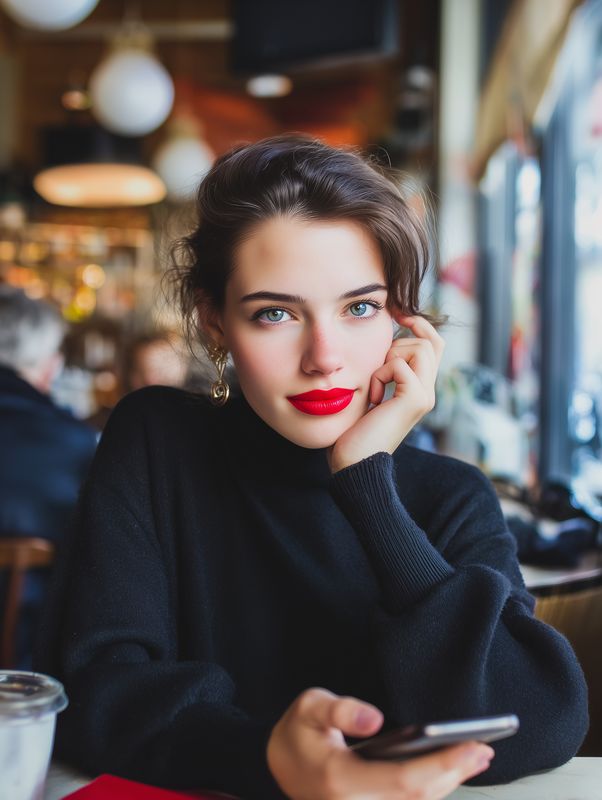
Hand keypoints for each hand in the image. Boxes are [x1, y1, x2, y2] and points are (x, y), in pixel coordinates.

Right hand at [266, 688, 492, 799]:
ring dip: (449, 783)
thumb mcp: (309, 707)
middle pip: (418, 799)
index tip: (473, 745)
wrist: (276, 767)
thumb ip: (339, 709)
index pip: (404, 780)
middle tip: (484, 749)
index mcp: (341, 781)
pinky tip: (452, 770)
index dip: (443, 764)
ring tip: (477, 756)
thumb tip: (375, 719)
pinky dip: (433, 789)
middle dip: (455, 773)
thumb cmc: (297, 732)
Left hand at [328, 315, 444, 472]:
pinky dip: (380, 374)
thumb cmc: (353, 430)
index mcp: (420, 388)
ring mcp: (425, 396)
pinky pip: (399, 364)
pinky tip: (373, 398)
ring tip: (376, 385)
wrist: (353, 463)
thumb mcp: (371, 390)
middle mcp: (428, 391)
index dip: (418, 324)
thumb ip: (383, 369)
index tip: (396, 314)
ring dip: (389, 358)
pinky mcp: (415, 400)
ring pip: (420, 348)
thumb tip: (383, 338)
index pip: (433, 343)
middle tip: (378, 369)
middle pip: (429, 341)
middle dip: (398, 343)